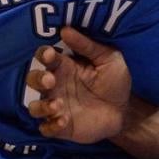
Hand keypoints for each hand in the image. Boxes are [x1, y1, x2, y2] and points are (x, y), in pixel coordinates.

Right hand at [25, 26, 131, 143]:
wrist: (126, 111)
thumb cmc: (115, 81)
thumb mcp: (108, 58)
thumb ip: (88, 45)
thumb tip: (65, 29)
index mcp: (64, 66)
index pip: (45, 57)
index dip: (43, 54)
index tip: (50, 54)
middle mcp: (56, 86)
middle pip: (33, 79)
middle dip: (37, 79)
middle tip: (50, 81)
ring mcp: (56, 107)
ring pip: (35, 107)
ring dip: (41, 106)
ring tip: (58, 105)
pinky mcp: (61, 127)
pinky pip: (46, 128)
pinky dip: (51, 126)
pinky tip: (65, 121)